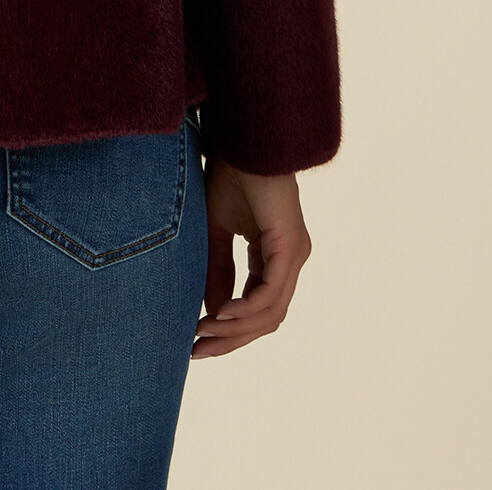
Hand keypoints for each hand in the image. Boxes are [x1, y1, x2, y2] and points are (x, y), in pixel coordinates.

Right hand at [191, 159, 312, 358]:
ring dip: (236, 329)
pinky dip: (247, 308)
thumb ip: (217, 270)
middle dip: (231, 339)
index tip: (197, 341)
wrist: (242, 140)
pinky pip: (271, 291)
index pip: (259, 308)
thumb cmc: (229, 175)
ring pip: (270, 311)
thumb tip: (212, 314)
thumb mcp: (214, 231)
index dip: (230, 330)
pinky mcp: (290, 246)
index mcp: (275, 257)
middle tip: (198, 351)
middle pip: (266, 318)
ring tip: (203, 332)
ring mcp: (294, 255)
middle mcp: (290, 260)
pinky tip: (221, 314)